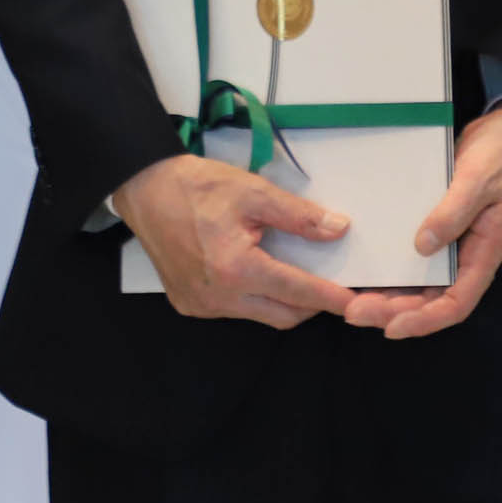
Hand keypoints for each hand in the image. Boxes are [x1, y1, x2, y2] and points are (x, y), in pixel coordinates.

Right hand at [109, 153, 356, 328]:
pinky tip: (252, 273)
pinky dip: (252, 298)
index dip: (330, 297)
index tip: (356, 302)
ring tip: (291, 273)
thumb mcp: (253, 192)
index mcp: (236, 269)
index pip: (297, 291)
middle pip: (281, 316)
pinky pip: (233, 311)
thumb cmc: (198, 187)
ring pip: (257, 315)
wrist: (145, 189)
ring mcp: (201, 305)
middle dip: (309, 305)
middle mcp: (218, 297)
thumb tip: (338, 229)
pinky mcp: (189, 304)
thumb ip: (298, 215)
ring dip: (280, 301)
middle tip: (328, 286)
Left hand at [343, 102, 501, 339]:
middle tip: (353, 311)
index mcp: (484, 253)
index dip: (425, 320)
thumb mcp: (479, 180)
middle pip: (428, 300)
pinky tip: (362, 270)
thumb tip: (423, 246)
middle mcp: (464, 257)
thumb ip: (454, 211)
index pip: (456, 303)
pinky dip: (388, 270)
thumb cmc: (501, 157)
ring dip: (386, 296)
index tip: (392, 327)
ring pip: (416, 285)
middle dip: (392, 311)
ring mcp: (449, 245)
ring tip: (350, 300)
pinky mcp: (435, 229)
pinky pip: (410, 260)